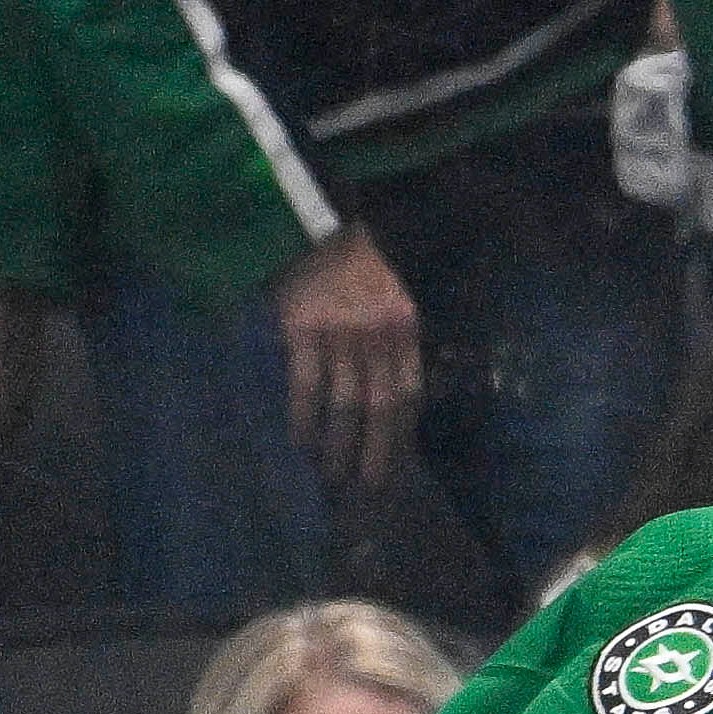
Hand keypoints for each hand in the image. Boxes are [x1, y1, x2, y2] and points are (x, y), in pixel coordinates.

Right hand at [276, 226, 423, 493]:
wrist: (310, 226)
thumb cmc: (349, 269)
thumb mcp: (388, 302)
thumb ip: (392, 346)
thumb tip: (389, 407)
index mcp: (403, 327)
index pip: (409, 393)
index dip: (402, 436)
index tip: (394, 468)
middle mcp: (378, 333)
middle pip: (381, 408)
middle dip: (375, 453)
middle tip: (366, 488)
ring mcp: (341, 332)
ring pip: (345, 405)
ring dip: (338, 445)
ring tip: (331, 472)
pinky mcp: (303, 330)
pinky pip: (307, 388)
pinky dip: (305, 420)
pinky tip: (302, 442)